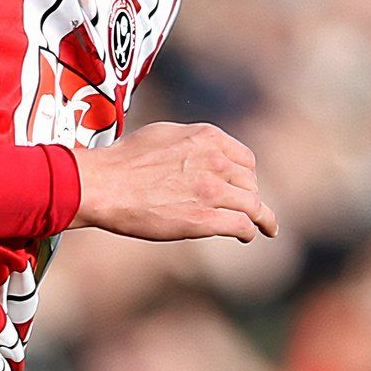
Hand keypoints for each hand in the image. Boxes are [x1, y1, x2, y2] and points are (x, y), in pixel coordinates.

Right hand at [68, 122, 278, 243]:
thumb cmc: (124, 161)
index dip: (247, 176)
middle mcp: (215, 161)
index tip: (244, 187)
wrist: (104, 184)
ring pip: (253, 205)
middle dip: (249, 197)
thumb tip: (202, 150)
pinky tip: (247, 236)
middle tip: (248, 210)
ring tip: (266, 228)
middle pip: (250, 183)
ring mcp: (212, 190)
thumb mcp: (164, 134)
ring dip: (261, 218)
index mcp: (207, 138)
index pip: (245, 160)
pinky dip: (249, 232)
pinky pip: (242, 225)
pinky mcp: (204, 218)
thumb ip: (191, 142)